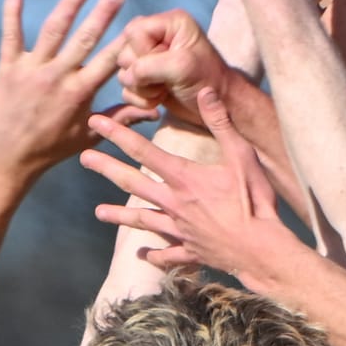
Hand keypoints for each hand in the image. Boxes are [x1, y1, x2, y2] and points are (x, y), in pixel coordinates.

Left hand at [0, 0, 125, 181]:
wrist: (7, 158)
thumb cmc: (51, 148)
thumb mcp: (90, 134)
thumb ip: (121, 117)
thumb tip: (154, 111)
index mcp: (80, 93)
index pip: (108, 61)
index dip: (124, 41)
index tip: (138, 22)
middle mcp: (58, 78)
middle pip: (85, 39)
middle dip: (103, 13)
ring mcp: (32, 71)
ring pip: (53, 31)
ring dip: (69, 5)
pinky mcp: (8, 69)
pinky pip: (11, 36)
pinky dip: (12, 14)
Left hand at [83, 87, 299, 287]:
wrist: (261, 249)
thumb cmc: (255, 201)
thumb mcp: (242, 156)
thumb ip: (222, 123)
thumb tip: (206, 91)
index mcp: (184, 178)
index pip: (144, 150)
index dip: (118, 134)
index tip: (96, 122)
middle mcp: (174, 203)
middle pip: (133, 183)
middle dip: (106, 168)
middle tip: (83, 158)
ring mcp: (179, 229)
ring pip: (142, 220)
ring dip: (119, 216)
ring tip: (98, 212)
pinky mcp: (190, 251)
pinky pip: (167, 253)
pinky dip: (154, 254)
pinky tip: (143, 254)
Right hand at [115, 5, 241, 122]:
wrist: (217, 108)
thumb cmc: (207, 81)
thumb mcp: (181, 67)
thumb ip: (148, 66)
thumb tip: (127, 76)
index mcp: (169, 22)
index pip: (134, 31)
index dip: (143, 52)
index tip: (165, 64)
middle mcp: (157, 36)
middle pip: (124, 52)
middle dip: (141, 73)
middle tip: (165, 80)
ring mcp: (149, 59)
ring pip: (123, 72)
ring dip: (142, 88)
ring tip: (165, 89)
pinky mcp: (146, 79)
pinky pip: (126, 89)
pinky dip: (140, 99)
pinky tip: (160, 98)